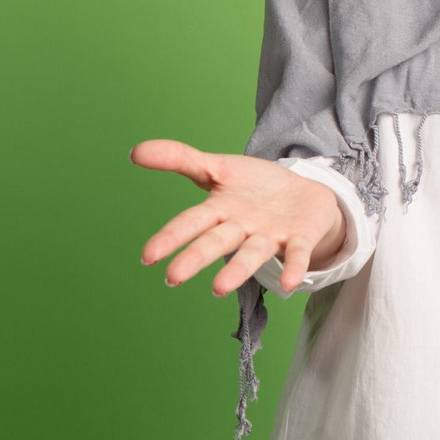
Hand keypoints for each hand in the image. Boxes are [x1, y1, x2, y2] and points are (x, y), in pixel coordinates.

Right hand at [131, 139, 346, 295]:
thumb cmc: (254, 186)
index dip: (172, 236)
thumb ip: (180, 159)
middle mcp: (242, 228)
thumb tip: (134, 151)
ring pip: (253, 253)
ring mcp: (271, 235)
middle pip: (217, 241)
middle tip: (174, 278)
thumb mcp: (219, 167)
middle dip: (196, 256)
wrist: (304, 194)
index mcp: (221, 210)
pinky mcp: (300, 237)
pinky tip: (292, 284)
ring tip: (221, 288)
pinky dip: (294, 267)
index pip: (192, 222)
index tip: (148, 255)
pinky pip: (297, 253)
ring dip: (238, 270)